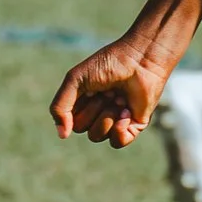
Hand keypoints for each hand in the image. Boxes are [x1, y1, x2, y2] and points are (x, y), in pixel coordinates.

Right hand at [52, 26, 181, 145]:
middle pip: (83, 129)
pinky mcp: (133, 125)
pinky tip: (126, 112)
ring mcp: (116, 119)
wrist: (141, 59)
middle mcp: (98, 112)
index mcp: (84, 101)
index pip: (70, 120)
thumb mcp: (75, 80)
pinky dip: (118, 130)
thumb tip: (62, 135)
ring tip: (119, 99)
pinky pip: (117, 142)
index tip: (90, 89)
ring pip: (98, 136)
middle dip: (93, 110)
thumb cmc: (108, 64)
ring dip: (106, 117)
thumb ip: (60, 106)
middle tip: (107, 92)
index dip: (78, 108)